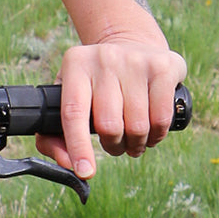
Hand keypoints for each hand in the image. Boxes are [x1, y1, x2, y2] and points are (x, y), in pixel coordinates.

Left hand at [36, 39, 186, 179]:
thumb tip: (68, 165)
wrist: (134, 45)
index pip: (73, 111)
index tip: (84, 172)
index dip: (77, 146)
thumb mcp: (71, 95)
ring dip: (136, 144)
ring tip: (133, 137)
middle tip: (115, 144)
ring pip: (137, 126)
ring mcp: (134, 60)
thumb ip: (56, 134)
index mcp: (75, 64)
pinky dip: (156, 136)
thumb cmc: (98, 82)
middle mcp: (103, 58)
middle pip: (108, 125)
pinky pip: (161, 120)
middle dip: (113, 146)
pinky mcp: (162, 67)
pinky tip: (151, 130)